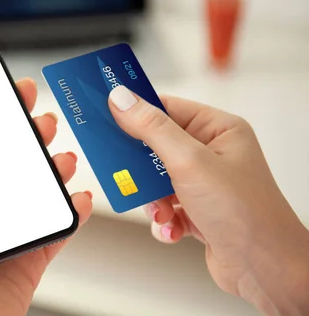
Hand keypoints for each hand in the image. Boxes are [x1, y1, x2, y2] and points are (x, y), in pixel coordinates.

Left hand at [0, 78, 92, 315]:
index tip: (5, 94)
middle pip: (9, 163)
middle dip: (28, 136)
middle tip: (41, 118)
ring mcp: (5, 234)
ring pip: (37, 190)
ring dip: (54, 167)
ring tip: (63, 154)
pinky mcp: (29, 258)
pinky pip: (58, 230)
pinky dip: (73, 212)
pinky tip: (78, 196)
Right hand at [108, 85, 308, 315]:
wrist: (263, 269)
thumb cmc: (243, 212)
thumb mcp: (189, 161)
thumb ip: (152, 129)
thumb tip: (121, 99)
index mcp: (217, 130)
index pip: (167, 108)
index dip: (135, 110)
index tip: (106, 111)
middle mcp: (211, 154)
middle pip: (156, 145)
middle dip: (139, 165)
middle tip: (122, 169)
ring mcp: (204, 183)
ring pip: (155, 179)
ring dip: (151, 198)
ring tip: (161, 210)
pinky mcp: (197, 210)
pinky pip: (164, 206)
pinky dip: (163, 219)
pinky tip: (174, 228)